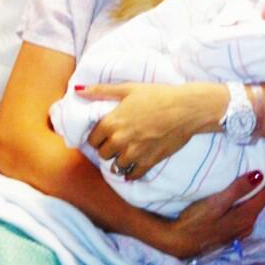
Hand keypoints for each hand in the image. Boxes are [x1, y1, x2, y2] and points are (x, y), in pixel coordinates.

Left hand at [80, 81, 225, 179]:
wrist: (185, 109)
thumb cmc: (157, 95)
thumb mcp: (128, 88)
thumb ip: (101, 91)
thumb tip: (78, 90)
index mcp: (111, 123)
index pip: (92, 139)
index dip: (98, 137)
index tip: (105, 134)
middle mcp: (119, 140)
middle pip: (103, 154)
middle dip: (108, 148)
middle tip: (117, 142)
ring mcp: (134, 153)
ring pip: (116, 166)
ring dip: (120, 160)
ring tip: (127, 152)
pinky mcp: (148, 162)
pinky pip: (133, 175)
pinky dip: (131, 173)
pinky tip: (135, 166)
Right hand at [156, 171, 264, 259]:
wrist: (178, 243)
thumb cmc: (196, 221)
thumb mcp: (216, 203)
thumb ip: (238, 189)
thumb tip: (260, 175)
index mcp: (246, 216)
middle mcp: (247, 225)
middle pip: (260, 201)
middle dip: (263, 184)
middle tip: (262, 165)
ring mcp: (239, 232)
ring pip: (252, 208)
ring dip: (253, 194)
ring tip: (250, 177)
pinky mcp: (230, 234)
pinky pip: (244, 214)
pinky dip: (245, 203)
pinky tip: (238, 197)